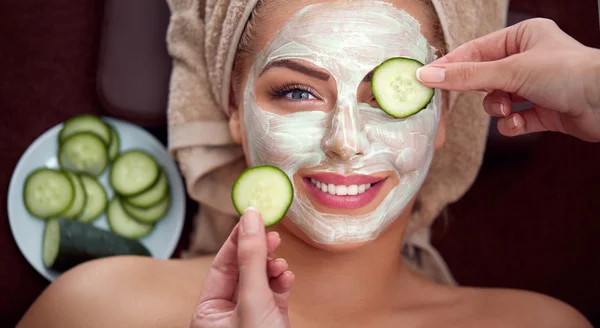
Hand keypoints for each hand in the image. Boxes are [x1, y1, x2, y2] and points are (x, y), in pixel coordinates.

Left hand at [190, 208, 294, 327]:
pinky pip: (274, 293)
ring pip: (260, 280)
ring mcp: (249, 316)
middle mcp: (225, 313)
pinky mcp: (270, 319)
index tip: (253, 216)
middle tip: (273, 235)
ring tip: (282, 263)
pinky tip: (287, 277)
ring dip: (273, 267)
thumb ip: (252, 259)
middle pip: (242, 269)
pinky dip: (281, 282)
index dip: (238, 239)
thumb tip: (251, 218)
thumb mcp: (253, 299)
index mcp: (208, 312)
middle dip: (259, 253)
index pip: (221, 265)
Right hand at [416, 18, 599, 141]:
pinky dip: (512, 123)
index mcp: (522, 37)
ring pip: (496, 100)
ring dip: (498, 108)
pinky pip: (513, 119)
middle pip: (484, 77)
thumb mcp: (511, 70)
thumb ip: (467, 76)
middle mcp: (528, 59)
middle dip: (479, 91)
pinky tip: (520, 122)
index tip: (426, 79)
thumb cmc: (568, 73)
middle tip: (456, 100)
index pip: (475, 51)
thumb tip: (428, 75)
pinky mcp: (543, 111)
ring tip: (509, 108)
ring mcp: (535, 86)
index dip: (450, 65)